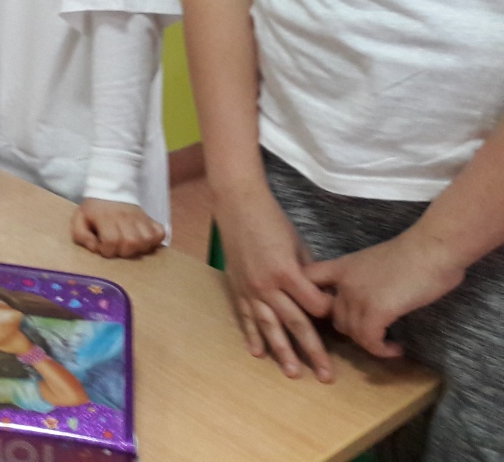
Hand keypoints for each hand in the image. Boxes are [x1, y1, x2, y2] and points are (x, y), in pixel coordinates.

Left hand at [71, 199, 164, 258]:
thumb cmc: (94, 209)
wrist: (110, 188)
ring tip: (130, 246)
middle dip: (123, 252)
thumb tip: (95, 248)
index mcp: (106, 218)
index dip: (106, 250)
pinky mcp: (150, 219)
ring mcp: (140, 218)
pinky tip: (144, 241)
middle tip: (117, 247)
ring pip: (147, 240)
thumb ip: (81, 236)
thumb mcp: (79, 219)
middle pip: (131, 243)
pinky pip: (160, 233)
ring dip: (139, 248)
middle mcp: (125, 218)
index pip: (111, 240)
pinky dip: (154, 241)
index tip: (102, 247)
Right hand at [215, 184, 335, 380]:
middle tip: (326, 375)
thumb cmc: (272, 220)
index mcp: (287, 272)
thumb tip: (319, 294)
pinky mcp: (236, 287)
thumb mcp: (298, 245)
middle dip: (313, 351)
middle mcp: (268, 285)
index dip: (330, 315)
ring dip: (282, 352)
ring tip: (293, 372)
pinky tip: (258, 352)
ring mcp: (250, 288)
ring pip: (268, 327)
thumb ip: (307, 273)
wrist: (237, 204)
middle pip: (295, 324)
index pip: (315, 305)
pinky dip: (251, 335)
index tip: (342, 322)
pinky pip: (245, 316)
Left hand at [303, 228, 465, 359]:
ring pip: (350, 331)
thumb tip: (367, 297)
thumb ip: (363, 278)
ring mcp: (357, 295)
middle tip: (374, 334)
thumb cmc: (414, 253)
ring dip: (370, 342)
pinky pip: (369, 340)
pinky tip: (396, 349)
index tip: (335, 311)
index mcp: (341, 266)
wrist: (432, 248)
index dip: (313, 298)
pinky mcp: (377, 310)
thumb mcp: (376, 262)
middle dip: (352, 328)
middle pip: (333, 315)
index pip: (308, 281)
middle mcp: (343, 281)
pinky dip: (381, 350)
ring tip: (388, 344)